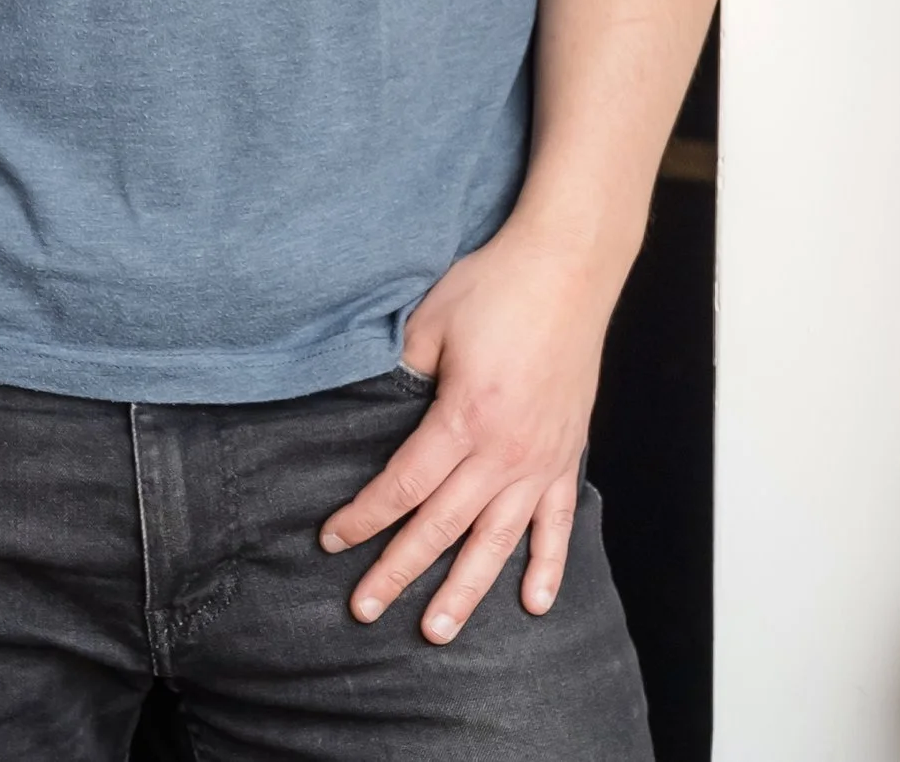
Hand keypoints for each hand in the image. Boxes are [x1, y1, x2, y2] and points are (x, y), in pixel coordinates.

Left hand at [319, 219, 620, 644]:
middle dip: (399, 570)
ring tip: (438, 629)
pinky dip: (547, 566)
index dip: (364, 518)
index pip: (403, 486)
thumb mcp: (428, 322)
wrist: (566, 270)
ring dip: (466, 589)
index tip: (332, 541)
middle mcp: (504, 453)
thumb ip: (400, 371)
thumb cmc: (493, 287)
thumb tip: (374, 402)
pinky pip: (558, 524)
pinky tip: (534, 603)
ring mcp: (540, 460)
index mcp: (463, 419)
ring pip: (497, 542)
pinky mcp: (567, 454)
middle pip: (442, 526)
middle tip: (365, 609)